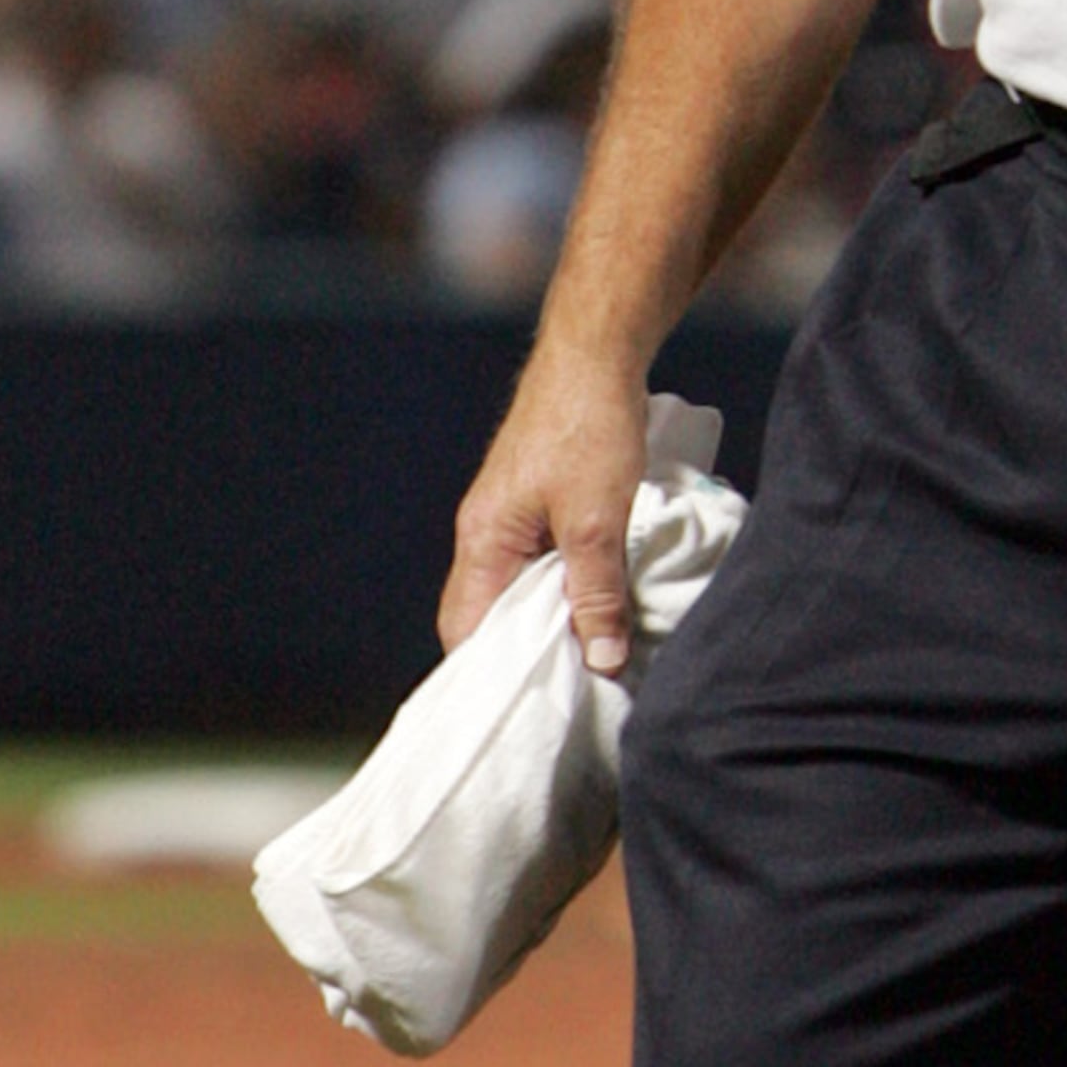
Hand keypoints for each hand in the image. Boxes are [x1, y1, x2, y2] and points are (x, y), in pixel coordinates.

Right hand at [443, 341, 649, 676]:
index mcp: (483, 542)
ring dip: (548, 624)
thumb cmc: (590, 426)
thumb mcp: (600, 519)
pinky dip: (562, 593)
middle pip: (486, 618)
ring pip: (516, 592)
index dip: (491, 676)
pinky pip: (539, 566)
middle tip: (567, 696)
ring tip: (587, 663)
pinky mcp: (537, 506)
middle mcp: (484, 535)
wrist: (598, 355)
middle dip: (521, 658)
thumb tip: (601, 662)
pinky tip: (598, 608)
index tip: (530, 712)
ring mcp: (509, 520)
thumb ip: (597, 592)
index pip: (465, 632)